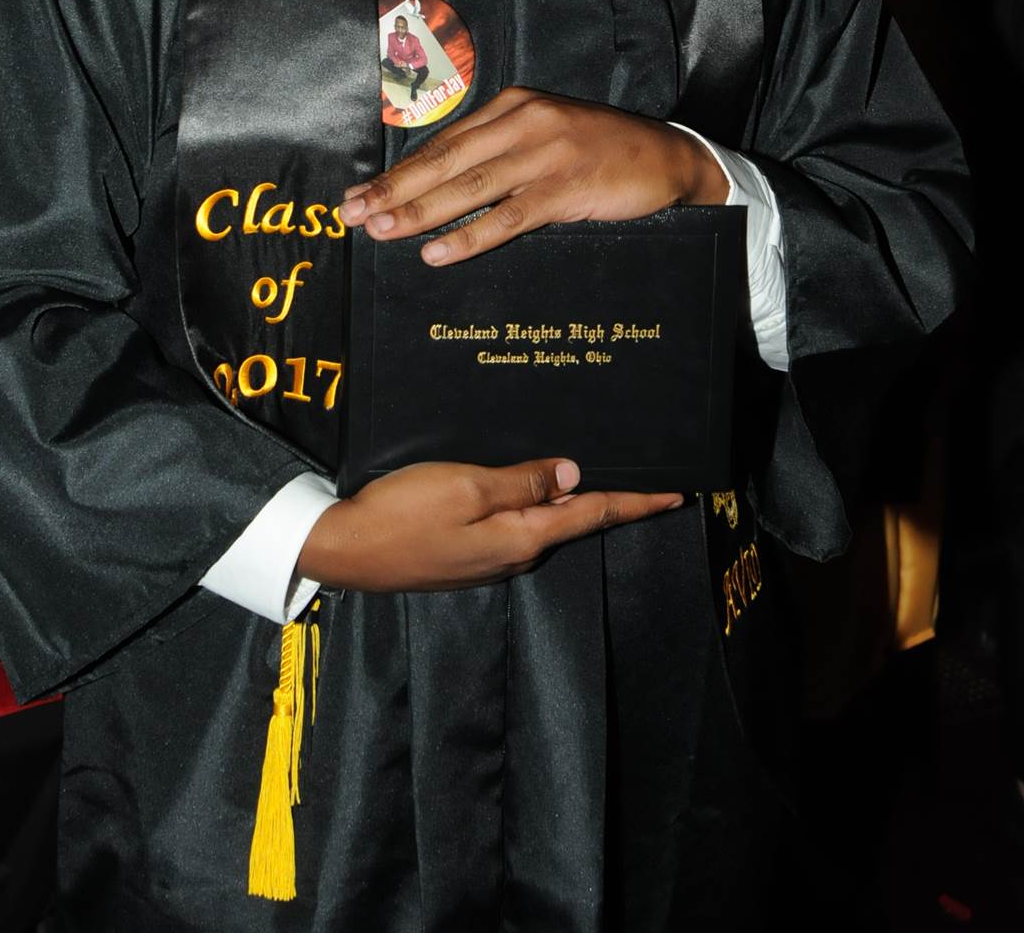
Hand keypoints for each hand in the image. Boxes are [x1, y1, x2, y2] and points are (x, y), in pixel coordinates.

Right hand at [299, 457, 681, 591]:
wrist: (344, 549)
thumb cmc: (403, 514)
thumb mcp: (466, 488)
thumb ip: (520, 482)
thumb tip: (572, 475)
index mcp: (522, 538)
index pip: (593, 515)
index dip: (637, 502)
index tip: (678, 494)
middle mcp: (514, 553)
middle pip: (573, 519)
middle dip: (608, 496)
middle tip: (640, 467)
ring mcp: (489, 557)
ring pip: (543, 521)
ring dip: (569, 497)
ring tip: (591, 466)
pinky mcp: (466, 552)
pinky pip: (515, 524)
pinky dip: (533, 502)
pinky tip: (531, 481)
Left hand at [340, 87, 726, 265]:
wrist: (669, 159)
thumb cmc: (601, 152)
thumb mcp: (545, 138)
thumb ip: (499, 153)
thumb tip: (439, 188)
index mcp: (513, 106)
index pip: (443, 143)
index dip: (398, 171)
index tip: (359, 194)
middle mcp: (524, 122)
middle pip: (445, 161)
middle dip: (393, 190)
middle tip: (352, 214)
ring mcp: (545, 153)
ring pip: (469, 187)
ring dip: (419, 212)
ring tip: (381, 231)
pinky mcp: (566, 186)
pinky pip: (508, 215)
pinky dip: (469, 235)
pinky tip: (438, 251)